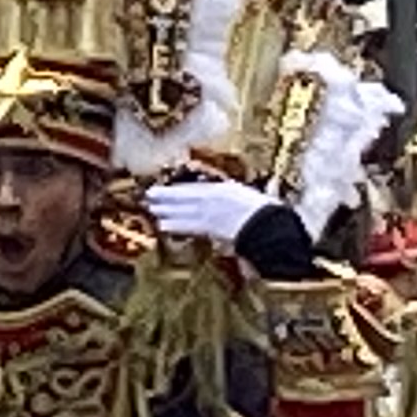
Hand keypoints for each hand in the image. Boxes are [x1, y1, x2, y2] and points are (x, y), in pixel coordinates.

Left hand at [145, 174, 279, 243]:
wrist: (268, 225)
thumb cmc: (262, 212)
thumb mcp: (244, 197)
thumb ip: (229, 197)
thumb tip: (220, 199)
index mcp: (222, 188)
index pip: (191, 189)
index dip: (174, 191)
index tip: (162, 190)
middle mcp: (212, 197)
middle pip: (181, 197)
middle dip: (164, 197)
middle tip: (148, 197)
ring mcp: (209, 212)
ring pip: (180, 210)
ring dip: (165, 210)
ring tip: (153, 210)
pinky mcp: (209, 227)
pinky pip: (187, 225)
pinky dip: (175, 225)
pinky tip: (164, 226)